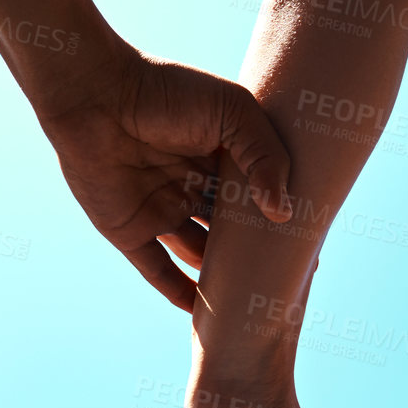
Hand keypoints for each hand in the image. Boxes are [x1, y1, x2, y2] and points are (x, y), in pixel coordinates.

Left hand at [40, 53, 293, 310]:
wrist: (96, 95)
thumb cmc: (165, 91)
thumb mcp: (232, 113)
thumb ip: (264, 157)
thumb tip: (282, 213)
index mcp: (220, 158)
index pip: (258, 196)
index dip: (281, 221)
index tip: (312, 246)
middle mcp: (192, 187)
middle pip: (231, 232)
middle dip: (256, 255)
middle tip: (289, 282)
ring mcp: (162, 210)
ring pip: (199, 255)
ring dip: (223, 278)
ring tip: (255, 302)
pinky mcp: (130, 231)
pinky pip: (158, 270)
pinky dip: (180, 292)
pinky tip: (205, 316)